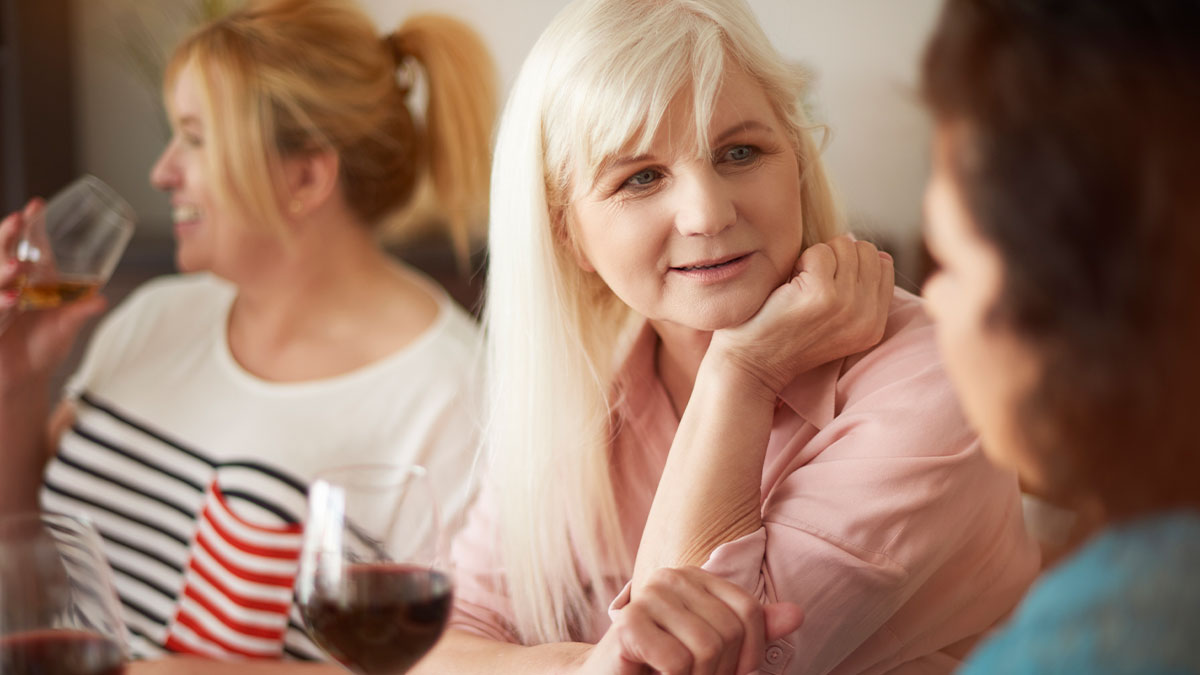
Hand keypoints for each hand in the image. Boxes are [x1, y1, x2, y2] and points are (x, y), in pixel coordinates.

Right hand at [0, 202, 105, 392]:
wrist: (24, 381)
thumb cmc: (43, 348)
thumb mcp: (66, 327)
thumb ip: (80, 311)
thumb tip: (101, 299)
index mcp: (26, 279)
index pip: (22, 246)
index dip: (26, 226)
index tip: (36, 205)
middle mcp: (6, 286)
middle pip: (0, 253)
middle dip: (6, 235)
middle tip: (18, 220)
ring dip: (2, 270)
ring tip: (19, 267)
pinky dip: (0, 304)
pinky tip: (11, 300)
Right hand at [577, 567, 803, 674]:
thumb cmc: (664, 665)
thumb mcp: (717, 648)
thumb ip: (753, 631)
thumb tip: (798, 614)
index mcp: (696, 577)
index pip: (749, 611)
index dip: (750, 654)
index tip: (730, 672)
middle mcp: (672, 577)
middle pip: (729, 632)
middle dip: (720, 671)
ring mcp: (647, 595)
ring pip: (706, 648)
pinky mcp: (629, 622)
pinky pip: (677, 661)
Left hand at [709, 235, 893, 396]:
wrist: (752, 365)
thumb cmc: (786, 336)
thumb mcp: (838, 322)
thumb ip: (861, 292)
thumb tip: (880, 254)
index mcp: (874, 325)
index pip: (883, 266)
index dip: (851, 263)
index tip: (827, 283)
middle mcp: (867, 318)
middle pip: (866, 251)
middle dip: (836, 257)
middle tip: (810, 283)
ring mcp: (846, 305)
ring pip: (844, 246)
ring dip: (817, 258)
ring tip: (799, 286)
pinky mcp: (821, 295)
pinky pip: (819, 251)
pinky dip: (799, 261)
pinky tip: (787, 287)